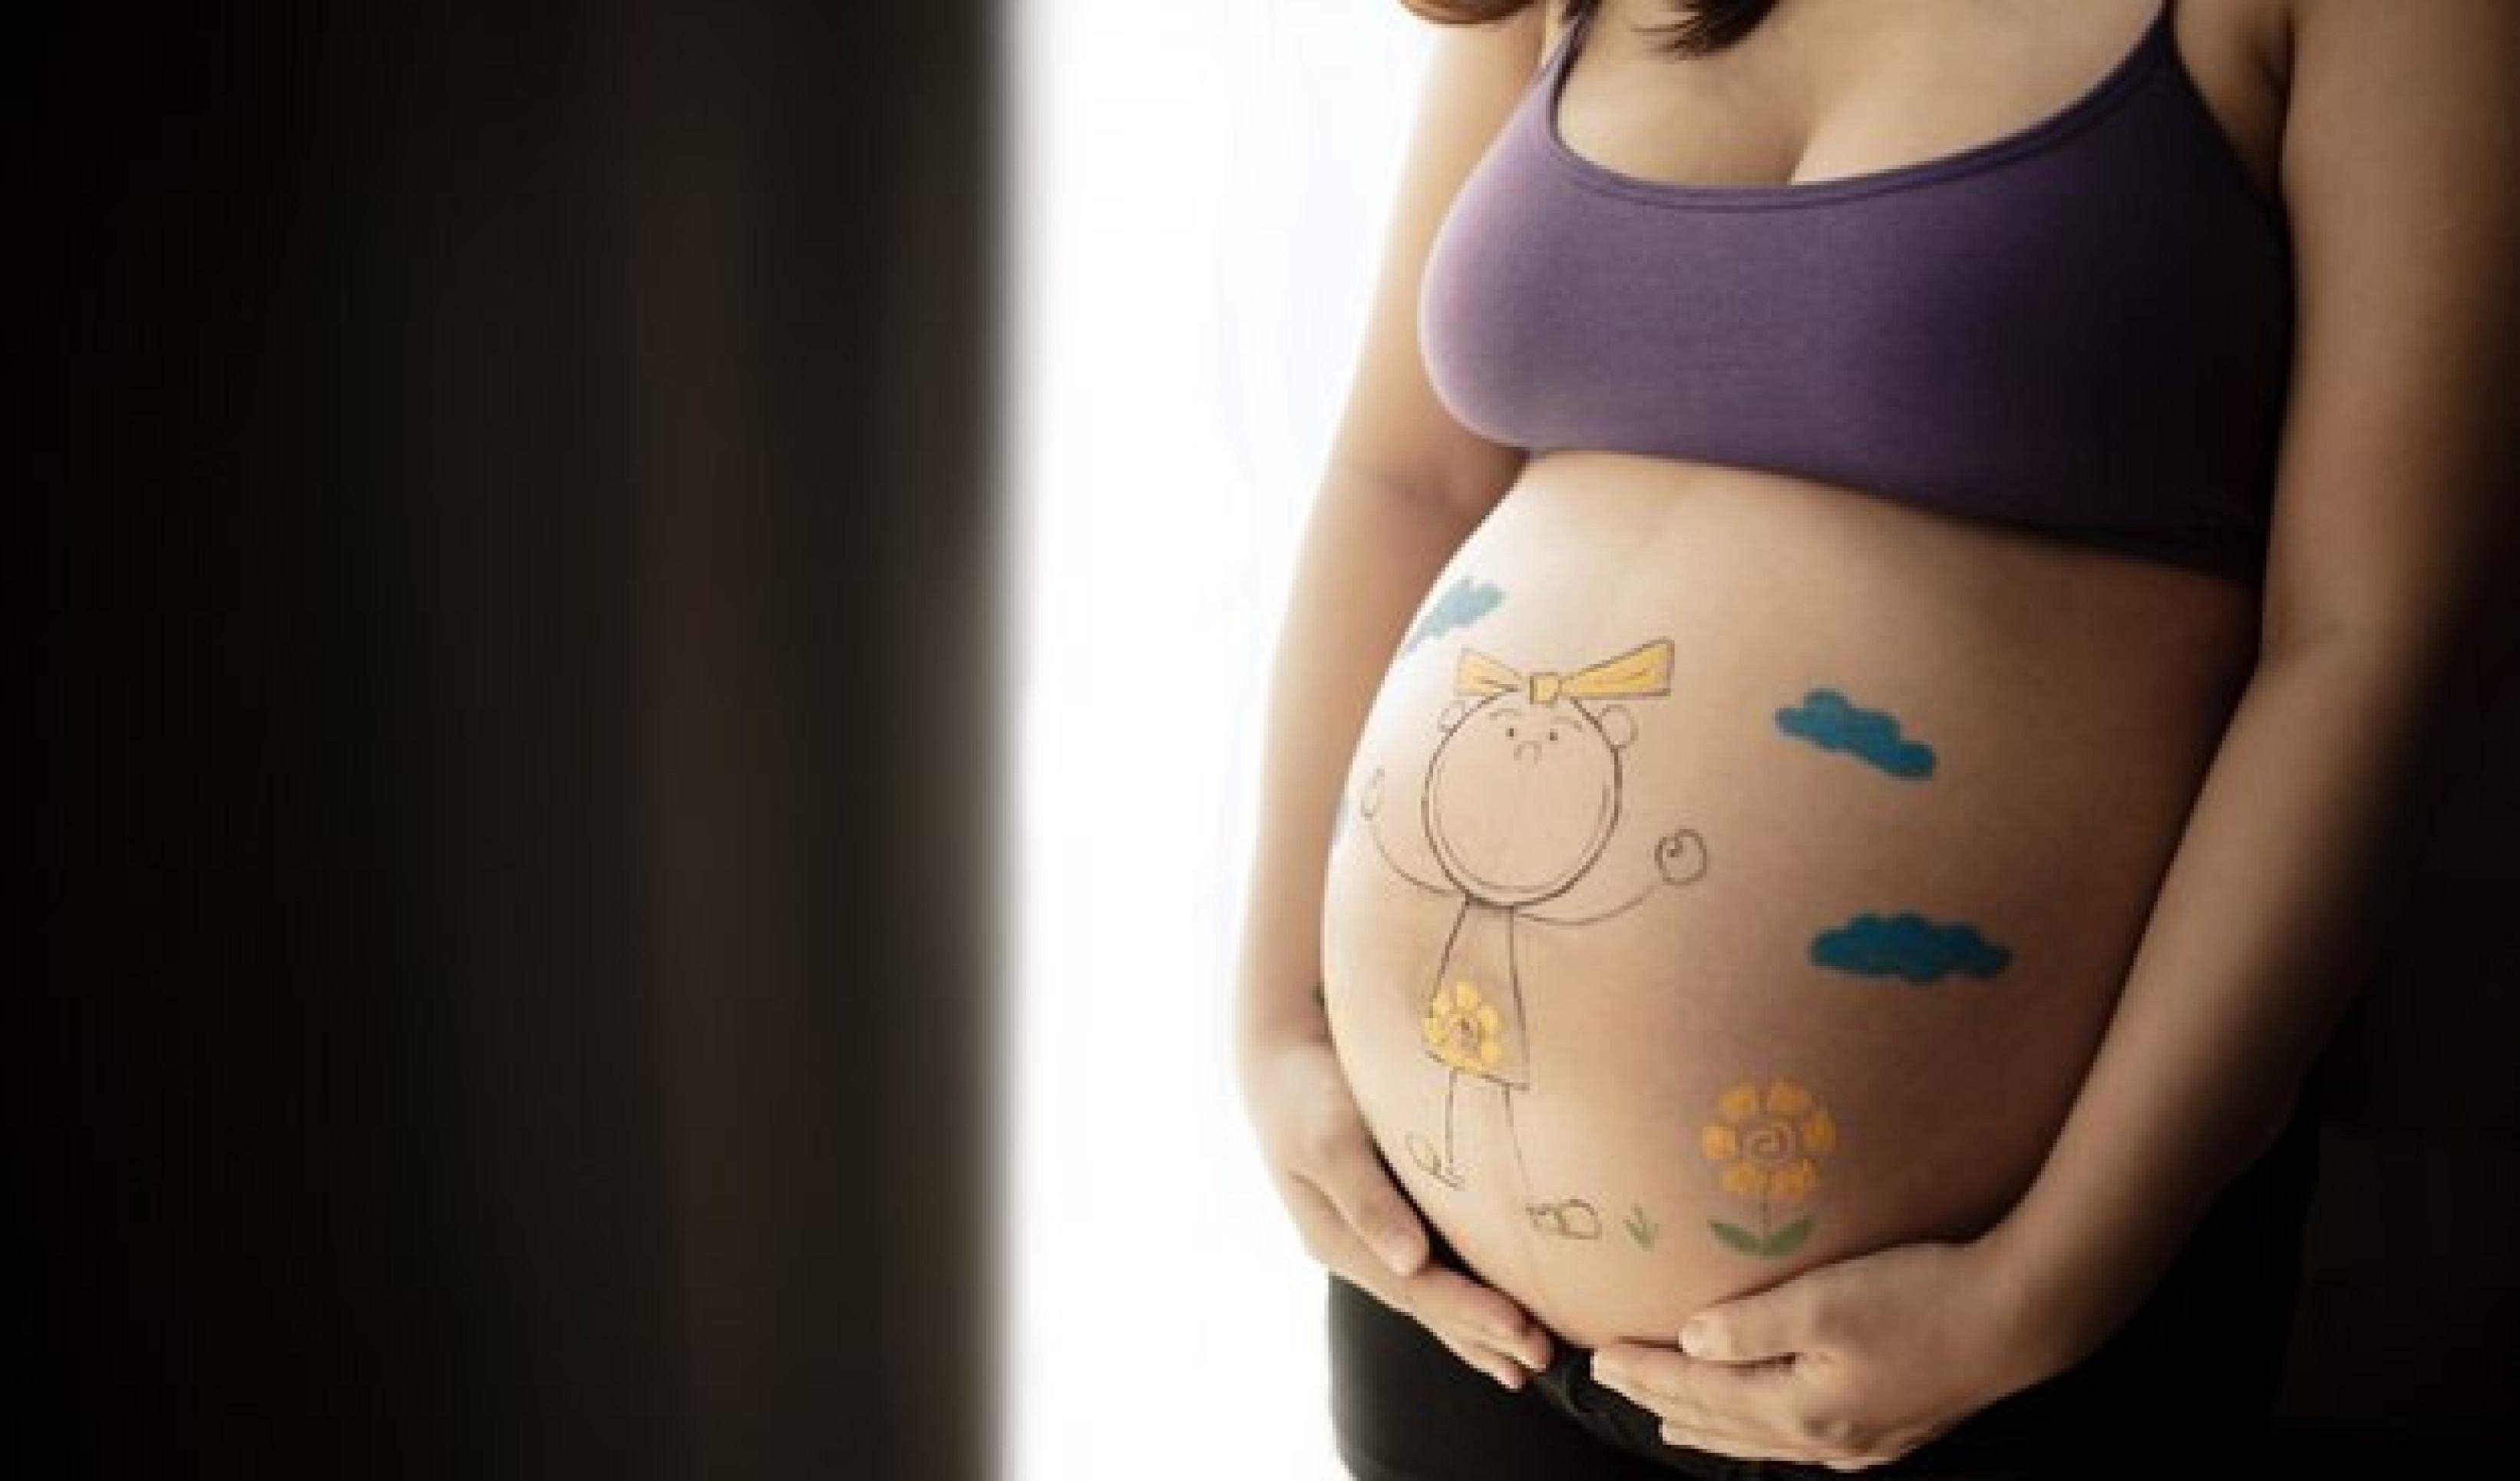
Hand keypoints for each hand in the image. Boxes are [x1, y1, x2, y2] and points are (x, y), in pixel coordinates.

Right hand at [1238, 1020, 1553, 1388]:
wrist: (1284, 1055)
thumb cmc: (1305, 1091)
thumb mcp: (1327, 1137)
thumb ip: (1367, 1198)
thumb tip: (1410, 1261)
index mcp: (1336, 1240)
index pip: (1413, 1289)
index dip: (1468, 1312)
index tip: (1519, 1328)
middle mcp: (1360, 1249)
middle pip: (1429, 1303)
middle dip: (1484, 1333)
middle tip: (1542, 1357)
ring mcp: (1377, 1236)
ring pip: (1434, 1294)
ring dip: (1481, 1330)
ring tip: (1530, 1361)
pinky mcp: (1396, 1214)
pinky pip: (1439, 1265)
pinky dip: (1472, 1295)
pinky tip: (1501, 1318)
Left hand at [1587, 1236, 2055, 1470]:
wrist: (2020, 1318)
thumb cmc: (1920, 1296)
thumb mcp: (1823, 1300)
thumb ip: (1750, 1325)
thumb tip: (1689, 1342)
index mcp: (1798, 1406)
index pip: (1699, 1390)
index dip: (1646, 1372)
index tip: (1599, 1357)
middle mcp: (1824, 1437)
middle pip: (1723, 1422)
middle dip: (1665, 1400)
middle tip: (1616, 1385)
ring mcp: (1862, 1442)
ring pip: (1763, 1439)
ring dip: (1712, 1426)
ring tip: (1672, 1418)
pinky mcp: (1893, 1429)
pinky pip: (1804, 1441)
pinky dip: (1764, 1432)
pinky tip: (1768, 1429)